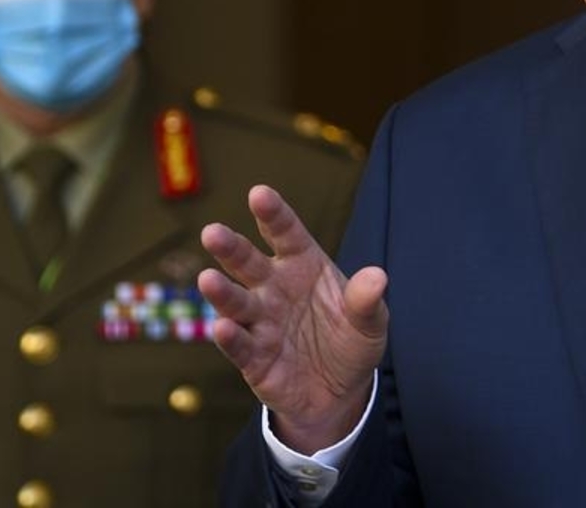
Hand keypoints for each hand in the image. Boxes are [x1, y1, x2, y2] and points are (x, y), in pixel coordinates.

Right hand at [198, 184, 388, 452]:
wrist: (340, 392)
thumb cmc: (351, 341)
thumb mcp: (370, 322)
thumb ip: (367, 300)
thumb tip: (377, 276)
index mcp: (303, 264)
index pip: (285, 233)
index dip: (273, 214)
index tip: (259, 194)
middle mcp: (274, 288)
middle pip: (248, 263)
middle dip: (230, 248)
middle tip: (212, 233)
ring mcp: (260, 322)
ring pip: (236, 302)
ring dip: (221, 291)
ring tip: (208, 278)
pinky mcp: (252, 358)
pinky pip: (239, 345)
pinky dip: (230, 338)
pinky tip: (224, 327)